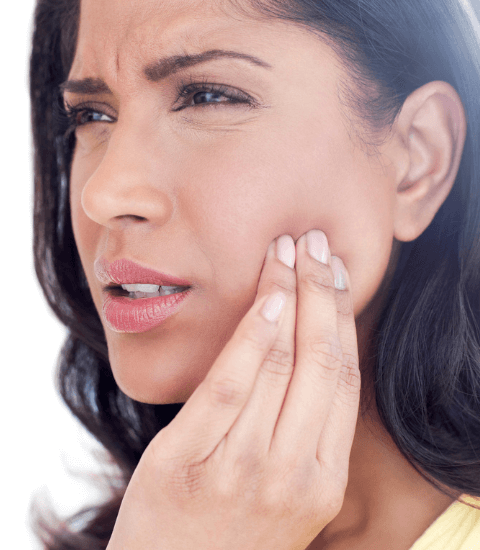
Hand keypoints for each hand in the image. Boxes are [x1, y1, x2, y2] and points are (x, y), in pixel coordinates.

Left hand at [107, 230, 360, 549]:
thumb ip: (300, 428)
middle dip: (322, 292)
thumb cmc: (228, 529)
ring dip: (289, 296)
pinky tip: (266, 295)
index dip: (342, 315)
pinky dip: (253, 334)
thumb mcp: (283, 489)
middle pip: (320, 361)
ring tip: (288, 251)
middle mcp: (292, 474)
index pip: (343, 378)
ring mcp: (240, 469)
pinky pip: (230, 383)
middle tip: (316, 244)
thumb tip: (308, 346)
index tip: (336, 272)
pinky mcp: (187, 461)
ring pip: (280, 364)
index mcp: (323, 479)